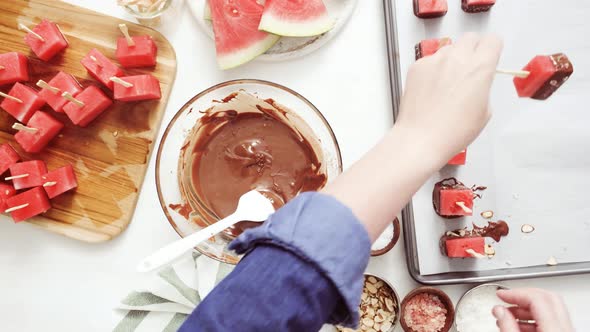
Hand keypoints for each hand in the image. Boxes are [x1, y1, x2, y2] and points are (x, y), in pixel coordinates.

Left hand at [396, 33, 502, 166]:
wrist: (421, 138)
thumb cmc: (452, 131)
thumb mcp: (484, 111)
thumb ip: (484, 86)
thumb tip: (479, 80)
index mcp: (479, 68)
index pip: (492, 40)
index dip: (493, 49)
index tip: (490, 55)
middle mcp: (456, 58)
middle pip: (471, 38)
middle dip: (474, 49)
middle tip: (470, 68)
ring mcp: (434, 61)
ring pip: (449, 48)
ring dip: (452, 59)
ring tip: (448, 84)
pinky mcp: (417, 67)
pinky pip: (430, 60)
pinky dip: (433, 69)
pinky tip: (432, 89)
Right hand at [493, 288, 574, 331]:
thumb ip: (507, 326)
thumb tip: (498, 310)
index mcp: (554, 329)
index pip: (537, 298)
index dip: (515, 292)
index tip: (500, 294)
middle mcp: (565, 329)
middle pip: (548, 298)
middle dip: (523, 294)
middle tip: (506, 297)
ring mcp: (567, 331)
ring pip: (551, 308)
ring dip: (528, 307)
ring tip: (508, 314)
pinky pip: (553, 320)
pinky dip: (535, 317)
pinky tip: (519, 325)